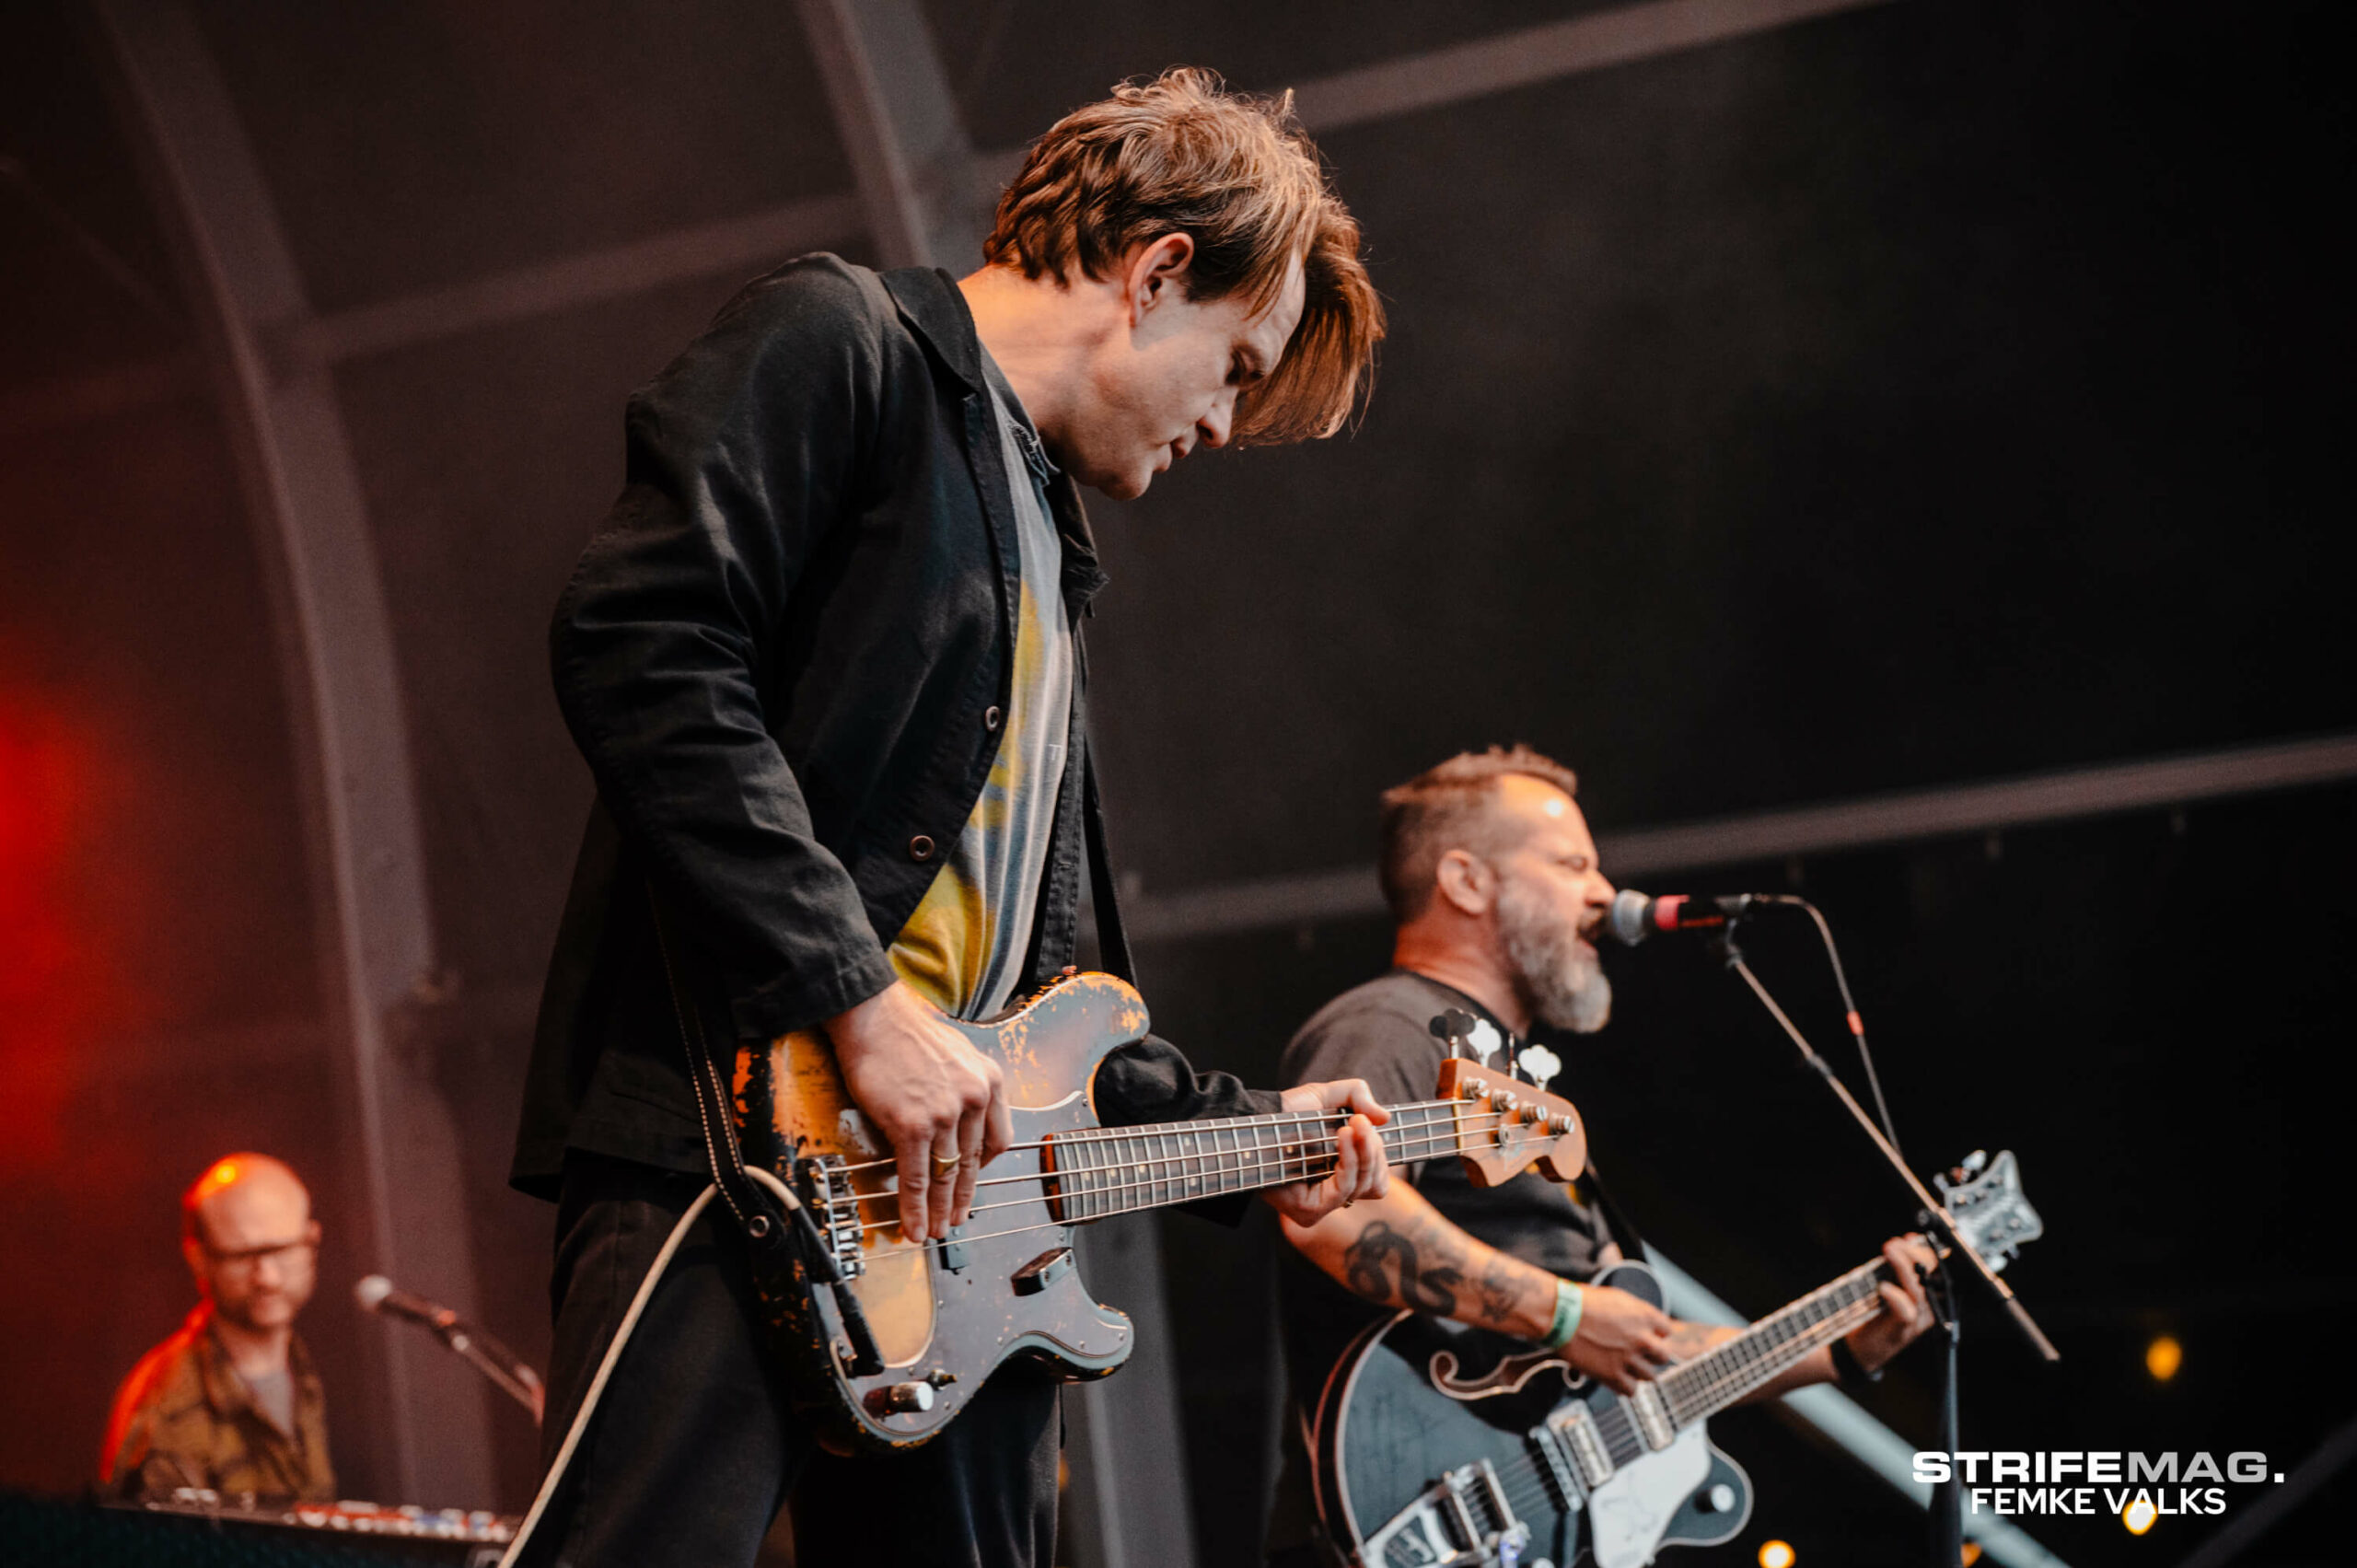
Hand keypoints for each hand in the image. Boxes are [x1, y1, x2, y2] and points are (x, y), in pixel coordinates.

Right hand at [827, 981, 1010, 1242]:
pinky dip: (917, 1207)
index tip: (972, 1182)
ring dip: (940, 1210)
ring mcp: (944, 1114)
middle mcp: (974, 1099)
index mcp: (990, 1081)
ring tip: (936, 1230)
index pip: (998, 1140)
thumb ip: (966, 1089)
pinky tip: (915, 1225)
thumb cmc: (907, 1033)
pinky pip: (917, 1177)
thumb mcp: (958, 1055)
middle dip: (964, 1198)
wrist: (873, 1017)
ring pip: (946, 1176)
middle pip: (973, 1163)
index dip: (984, 1168)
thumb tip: (959, 1122)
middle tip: (957, 1219)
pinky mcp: (912, 1125)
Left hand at [1260, 1079, 1390, 1225]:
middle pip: (1376, 1182)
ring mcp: (1322, 1205)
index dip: (1378, 1152)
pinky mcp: (1310, 1212)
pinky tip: (1342, 1137)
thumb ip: (1358, 1096)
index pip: (1376, 1176)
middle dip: (1374, 1149)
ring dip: (1365, 1152)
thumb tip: (1385, 1118)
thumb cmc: (1287, 1112)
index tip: (1365, 1121)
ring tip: (1352, 1125)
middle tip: (1360, 1121)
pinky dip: (1349, 1160)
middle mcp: (1333, 1193)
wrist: (1255, 1120)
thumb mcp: (1328, 1095)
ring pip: (1366, 1186)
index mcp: (1341, 1173)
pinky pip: (1344, 1190)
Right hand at [1561, 1284, 1674, 1394]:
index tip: (1643, 1335)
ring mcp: (1629, 1359)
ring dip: (1637, 1372)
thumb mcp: (1618, 1298)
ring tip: (1622, 1366)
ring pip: (1650, 1376)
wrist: (1561, 1315)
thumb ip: (1637, 1313)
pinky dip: (1624, 1386)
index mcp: (1645, 1316)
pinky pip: (1631, 1390)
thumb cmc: (1583, 1302)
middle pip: (1663, 1357)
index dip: (1654, 1334)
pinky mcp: (1613, 1375)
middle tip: (1637, 1354)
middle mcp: (1643, 1338)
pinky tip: (1614, 1378)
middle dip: (1651, 1356)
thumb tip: (1644, 1325)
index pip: (1666, 1331)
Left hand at [1845, 1233, 1938, 1372]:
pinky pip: (1906, 1311)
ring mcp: (1917, 1320)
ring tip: (1890, 1251)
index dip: (1928, 1251)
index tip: (1911, 1238)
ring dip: (1903, 1268)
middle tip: (1896, 1244)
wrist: (1861, 1348)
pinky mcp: (1902, 1330)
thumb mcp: (1887, 1284)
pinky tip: (1883, 1287)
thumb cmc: (1875, 1314)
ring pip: (1918, 1291)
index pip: (1939, 1269)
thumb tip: (1905, 1240)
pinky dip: (1895, 1297)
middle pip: (1933, 1277)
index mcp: (1929, 1295)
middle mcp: (1928, 1307)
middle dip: (1916, 1255)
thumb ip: (1897, 1267)